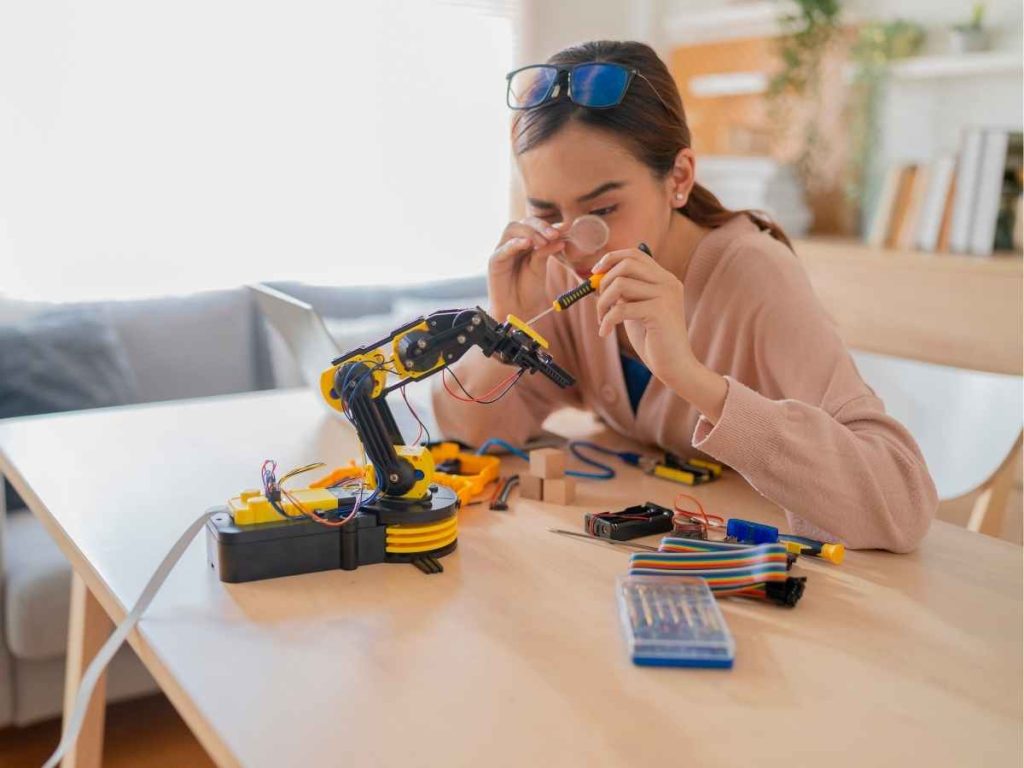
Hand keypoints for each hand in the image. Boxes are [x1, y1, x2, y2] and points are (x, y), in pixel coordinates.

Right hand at [487, 217, 566, 320]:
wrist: (518, 311)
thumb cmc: (529, 289)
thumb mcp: (541, 267)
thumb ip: (546, 251)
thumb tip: (560, 237)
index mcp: (525, 242)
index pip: (534, 224)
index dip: (547, 225)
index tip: (563, 230)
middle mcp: (512, 243)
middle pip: (522, 223)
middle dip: (539, 226)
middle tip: (553, 235)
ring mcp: (502, 251)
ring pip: (511, 230)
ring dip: (529, 232)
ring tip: (542, 242)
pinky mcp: (494, 262)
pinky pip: (502, 249)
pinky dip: (514, 244)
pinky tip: (526, 244)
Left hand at [592, 248, 727, 420]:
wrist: (675, 366)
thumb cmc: (653, 340)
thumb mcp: (636, 309)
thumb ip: (624, 292)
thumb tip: (597, 278)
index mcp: (665, 279)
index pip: (635, 254)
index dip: (610, 259)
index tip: (595, 273)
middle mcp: (668, 282)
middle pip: (626, 264)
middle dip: (604, 281)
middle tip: (599, 304)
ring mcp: (666, 295)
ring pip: (620, 284)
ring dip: (603, 302)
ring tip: (602, 320)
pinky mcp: (659, 311)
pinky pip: (621, 308)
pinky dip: (607, 320)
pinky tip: (605, 332)